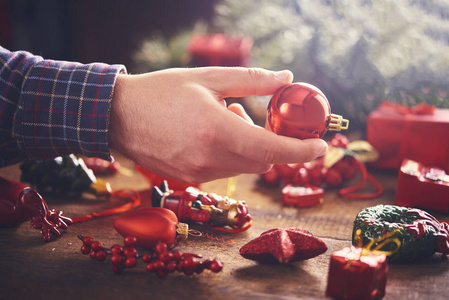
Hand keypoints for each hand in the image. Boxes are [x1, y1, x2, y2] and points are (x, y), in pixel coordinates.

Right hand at [108, 67, 327, 182]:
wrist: (118, 116)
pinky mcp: (189, 180)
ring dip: (248, 146)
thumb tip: (286, 80)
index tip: (321, 146)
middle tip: (262, 117)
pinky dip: (230, 154)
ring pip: (243, 166)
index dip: (301, 150)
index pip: (272, 149)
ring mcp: (197, 174)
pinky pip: (224, 170)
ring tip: (224, 118)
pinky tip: (211, 134)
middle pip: (261, 160)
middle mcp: (209, 159)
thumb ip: (251, 81)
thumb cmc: (160, 92)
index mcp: (216, 131)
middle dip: (272, 142)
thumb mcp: (207, 78)